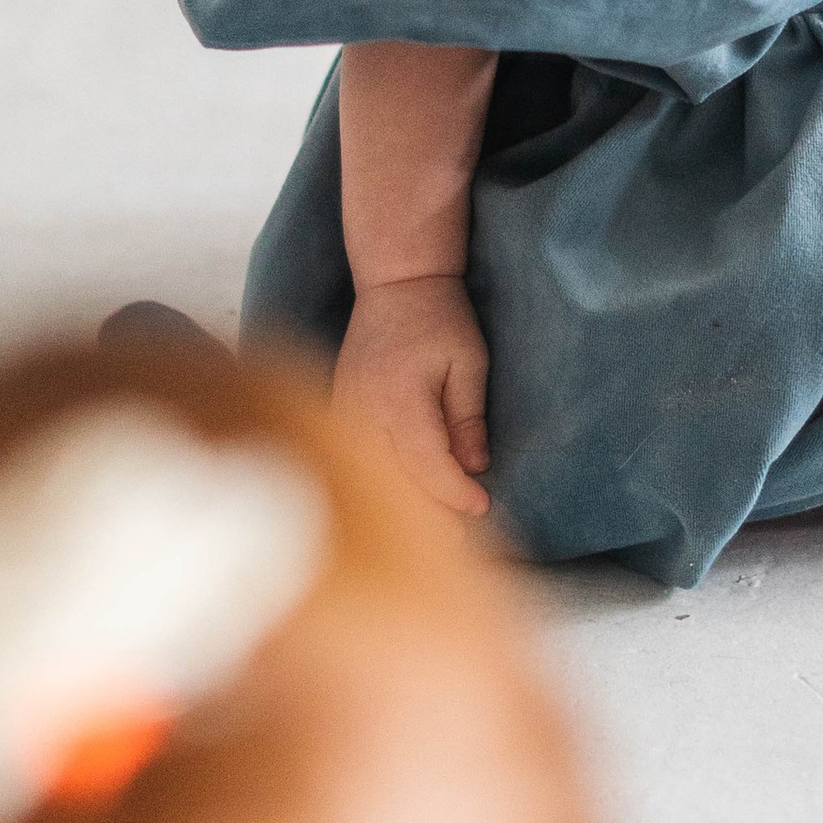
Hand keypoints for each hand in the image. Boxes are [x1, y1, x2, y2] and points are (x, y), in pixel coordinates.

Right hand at [334, 273, 491, 518]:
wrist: (395, 283)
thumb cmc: (438, 318)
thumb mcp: (468, 363)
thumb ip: (467, 418)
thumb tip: (474, 467)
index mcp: (401, 400)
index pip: (428, 465)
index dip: (455, 493)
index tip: (483, 506)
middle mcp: (364, 410)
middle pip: (395, 478)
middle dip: (428, 512)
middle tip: (460, 539)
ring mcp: (345, 409)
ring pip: (371, 472)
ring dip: (402, 501)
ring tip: (433, 530)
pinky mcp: (339, 407)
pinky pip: (357, 455)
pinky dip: (381, 477)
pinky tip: (401, 497)